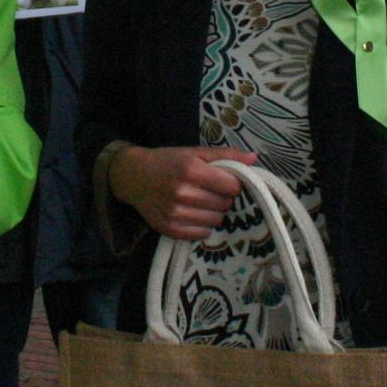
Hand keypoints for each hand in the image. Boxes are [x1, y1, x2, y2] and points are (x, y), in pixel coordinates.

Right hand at [106, 145, 256, 240]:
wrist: (133, 177)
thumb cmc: (167, 162)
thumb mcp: (194, 152)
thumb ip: (225, 155)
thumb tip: (254, 159)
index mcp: (191, 170)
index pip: (232, 186)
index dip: (231, 183)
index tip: (223, 180)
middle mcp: (183, 193)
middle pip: (225, 204)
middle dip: (222, 197)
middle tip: (208, 189)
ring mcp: (175, 214)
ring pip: (216, 220)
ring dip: (213, 211)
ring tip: (199, 201)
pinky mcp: (170, 229)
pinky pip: (202, 234)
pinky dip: (202, 225)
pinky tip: (191, 212)